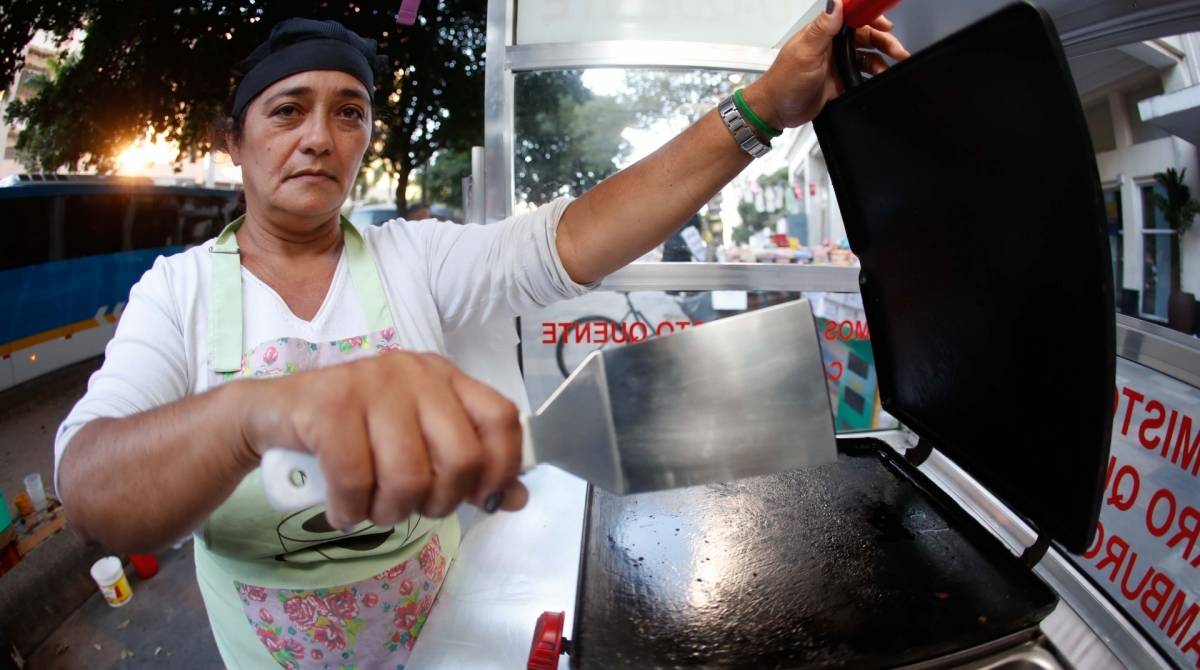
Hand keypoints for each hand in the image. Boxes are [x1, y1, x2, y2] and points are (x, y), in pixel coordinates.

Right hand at [238, 352, 527, 527]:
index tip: (484, 500)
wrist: (270, 414)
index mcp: (444, 378)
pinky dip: (349, 510)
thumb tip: (514, 498)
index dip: (502, 467)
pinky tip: (342, 508)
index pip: (501, 418)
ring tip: (371, 508)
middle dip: (439, 502)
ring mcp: (371, 384)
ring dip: (389, 512)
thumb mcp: (415, 444)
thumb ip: (466, 467)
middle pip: (461, 457)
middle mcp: (414, 373)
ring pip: (408, 476)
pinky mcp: (329, 404)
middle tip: (413, 507)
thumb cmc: (353, 432)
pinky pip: (355, 479)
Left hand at [742, 0, 910, 129]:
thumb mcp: (806, 52)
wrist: (776, 111)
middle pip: (865, 36)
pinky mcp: (840, 81)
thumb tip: (836, 2)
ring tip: (892, 67)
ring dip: (882, 59)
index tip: (887, 23)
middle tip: (898, 50)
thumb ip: (823, 28)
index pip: (852, 16)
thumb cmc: (784, 81)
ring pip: (867, 55)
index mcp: (823, 33)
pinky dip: (874, 75)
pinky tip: (880, 78)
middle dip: (884, 41)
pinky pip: (863, 74)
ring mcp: (837, 63)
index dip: (871, 17)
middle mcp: (832, 45)